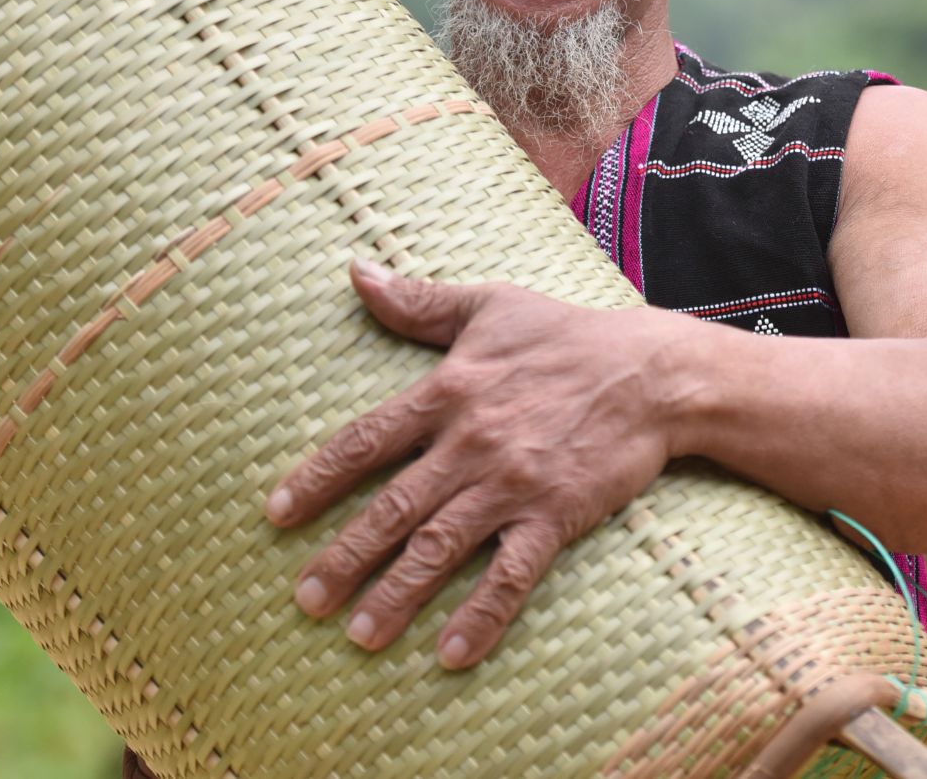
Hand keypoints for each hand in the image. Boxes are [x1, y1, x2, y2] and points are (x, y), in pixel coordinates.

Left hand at [265, 259, 679, 668]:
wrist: (651, 372)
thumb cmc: (564, 333)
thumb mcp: (488, 305)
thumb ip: (417, 301)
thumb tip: (355, 271)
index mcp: (447, 390)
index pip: (365, 440)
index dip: (317, 478)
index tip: (276, 515)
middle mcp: (470, 442)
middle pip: (393, 507)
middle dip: (344, 555)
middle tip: (304, 599)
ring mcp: (512, 483)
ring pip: (441, 547)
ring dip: (397, 592)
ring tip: (359, 634)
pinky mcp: (555, 514)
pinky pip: (512, 575)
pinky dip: (481, 615)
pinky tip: (451, 655)